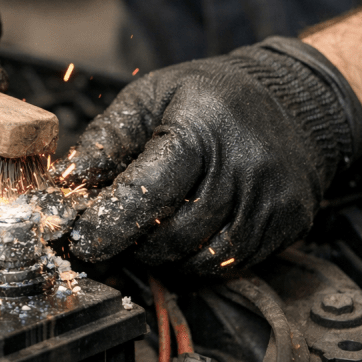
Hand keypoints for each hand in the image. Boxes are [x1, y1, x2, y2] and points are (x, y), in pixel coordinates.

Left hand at [63, 38, 361, 272]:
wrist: (292, 101)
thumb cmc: (212, 97)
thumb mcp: (152, 96)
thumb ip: (108, 138)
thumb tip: (68, 182)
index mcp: (202, 129)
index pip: (148, 193)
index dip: (110, 224)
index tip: (82, 240)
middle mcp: (242, 166)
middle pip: (172, 234)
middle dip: (132, 244)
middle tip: (112, 238)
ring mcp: (270, 199)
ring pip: (200, 259)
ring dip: (164, 258)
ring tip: (149, 235)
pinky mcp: (287, 223)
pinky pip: (231, 265)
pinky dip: (198, 261)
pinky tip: (185, 238)